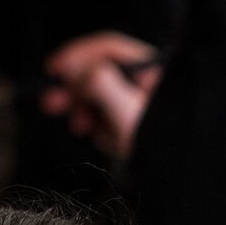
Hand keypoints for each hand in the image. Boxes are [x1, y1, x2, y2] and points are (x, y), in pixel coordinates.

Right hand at [41, 30, 161, 160]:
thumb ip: (98, 83)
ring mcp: (140, 103)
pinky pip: (109, 120)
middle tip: (52, 103)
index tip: (54, 69)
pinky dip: (103, 129)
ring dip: (88, 113)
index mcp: (151, 68)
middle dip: (75, 91)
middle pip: (100, 74)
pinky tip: (108, 141)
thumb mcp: (126, 110)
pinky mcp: (136, 124)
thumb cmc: (160, 143)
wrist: (174, 176)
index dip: (77, 55)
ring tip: (83, 128)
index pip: (108, 48)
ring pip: (101, 100)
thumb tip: (71, 65)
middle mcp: (146, 81)